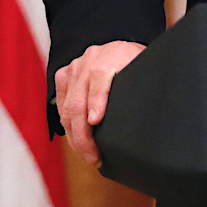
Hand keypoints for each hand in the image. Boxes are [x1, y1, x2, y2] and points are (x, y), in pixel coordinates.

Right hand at [53, 40, 145, 167]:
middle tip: (94, 157)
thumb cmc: (137, 65)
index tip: (96, 121)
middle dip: (83, 135)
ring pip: (67, 108)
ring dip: (74, 136)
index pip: (99, 76)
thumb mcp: (146, 74)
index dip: (97, 101)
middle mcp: (90, 59)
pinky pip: (60, 105)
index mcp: (113, 55)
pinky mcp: (64, 75)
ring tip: (87, 155)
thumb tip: (145, 118)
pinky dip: (67, 127)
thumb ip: (141, 88)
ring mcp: (75, 67)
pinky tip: (77, 141)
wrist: (122, 49)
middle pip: (79, 100)